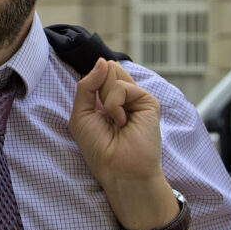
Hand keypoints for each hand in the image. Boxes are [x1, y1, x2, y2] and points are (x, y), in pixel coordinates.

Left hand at [69, 58, 161, 185]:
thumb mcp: (81, 113)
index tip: (93, 107)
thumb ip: (87, 85)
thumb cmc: (98, 148)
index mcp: (108, 98)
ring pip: (113, 73)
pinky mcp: (149, 102)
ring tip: (115, 122)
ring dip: (106, 99)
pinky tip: (122, 123)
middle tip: (104, 115)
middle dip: (98, 89)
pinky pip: (123, 87)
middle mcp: (124, 96)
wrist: (118, 169)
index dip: (92, 83)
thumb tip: (103, 60)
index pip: (99, 72)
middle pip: (107, 68)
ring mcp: (137, 98)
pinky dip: (114, 105)